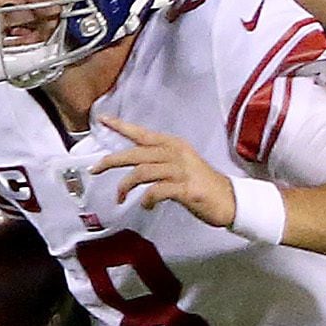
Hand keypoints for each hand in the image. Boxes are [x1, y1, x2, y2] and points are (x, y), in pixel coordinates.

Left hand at [90, 116, 236, 224]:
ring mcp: (181, 171)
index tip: (102, 120)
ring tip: (120, 197)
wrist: (231, 200)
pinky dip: (146, 199)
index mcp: (173, 145)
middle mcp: (176, 154)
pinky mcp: (186, 188)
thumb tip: (135, 166)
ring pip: (142, 172)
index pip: (142, 134)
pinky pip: (156, 191)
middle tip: (94, 169)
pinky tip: (146, 205)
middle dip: (111, 161)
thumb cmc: (203, 185)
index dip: (121, 126)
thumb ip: (160, 161)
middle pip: (135, 154)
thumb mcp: (181, 165)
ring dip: (126, 186)